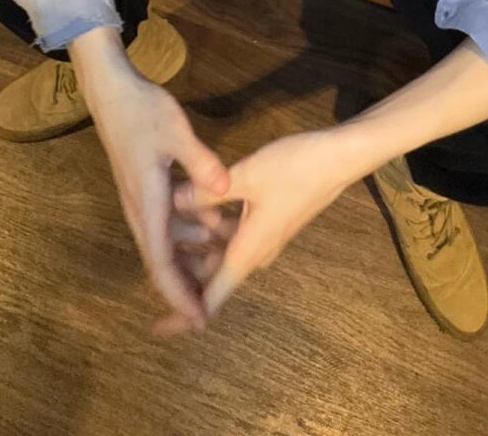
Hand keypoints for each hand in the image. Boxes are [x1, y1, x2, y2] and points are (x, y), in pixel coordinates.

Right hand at [82, 60, 230, 332]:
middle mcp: (141, 209)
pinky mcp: (146, 188)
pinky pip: (169, 221)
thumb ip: (200, 162)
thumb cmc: (142, 111)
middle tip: (218, 299)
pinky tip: (217, 221)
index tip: (199, 318)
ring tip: (227, 255)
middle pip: (164, 261)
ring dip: (194, 252)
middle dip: (189, 283)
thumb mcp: (176, 132)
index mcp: (146, 203)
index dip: (180, 293)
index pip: (161, 262)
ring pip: (168, 241)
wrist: (111, 92)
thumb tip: (224, 191)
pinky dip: (191, 228)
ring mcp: (142, 199)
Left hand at [163, 129, 355, 334]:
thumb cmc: (295, 168)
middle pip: (211, 275)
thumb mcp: (246, 176)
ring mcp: (264, 236)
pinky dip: (213, 228)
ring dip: (197, 245)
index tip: (157, 328)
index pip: (211, 297)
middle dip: (182, 272)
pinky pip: (234, 234)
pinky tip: (196, 206)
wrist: (338, 158)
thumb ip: (207, 191)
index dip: (183, 314)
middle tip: (149, 259)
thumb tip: (171, 201)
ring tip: (165, 230)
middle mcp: (256, 251)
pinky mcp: (269, 220)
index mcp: (247, 251)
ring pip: (221, 251)